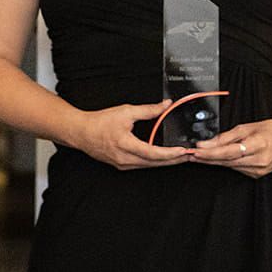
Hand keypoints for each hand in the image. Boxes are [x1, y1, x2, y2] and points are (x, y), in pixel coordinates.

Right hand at [72, 100, 192, 169]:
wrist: (81, 132)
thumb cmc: (99, 122)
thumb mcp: (126, 111)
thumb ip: (148, 110)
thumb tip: (165, 105)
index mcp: (126, 145)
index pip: (153, 153)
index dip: (170, 153)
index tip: (184, 151)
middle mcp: (125, 159)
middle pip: (155, 163)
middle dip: (174, 160)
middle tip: (190, 156)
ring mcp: (123, 164)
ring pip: (150, 166)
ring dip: (166, 162)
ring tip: (181, 157)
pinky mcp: (121, 165)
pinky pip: (142, 165)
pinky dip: (155, 161)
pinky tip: (163, 158)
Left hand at [192, 117, 271, 177]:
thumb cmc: (270, 129)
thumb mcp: (248, 127)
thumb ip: (227, 136)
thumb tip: (207, 143)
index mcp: (260, 144)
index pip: (230, 151)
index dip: (212, 153)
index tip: (197, 151)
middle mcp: (260, 160)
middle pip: (228, 161)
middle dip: (208, 158)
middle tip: (190, 155)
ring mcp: (260, 170)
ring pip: (230, 166)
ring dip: (214, 162)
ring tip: (198, 157)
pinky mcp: (258, 175)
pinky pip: (237, 169)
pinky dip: (226, 164)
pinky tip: (216, 160)